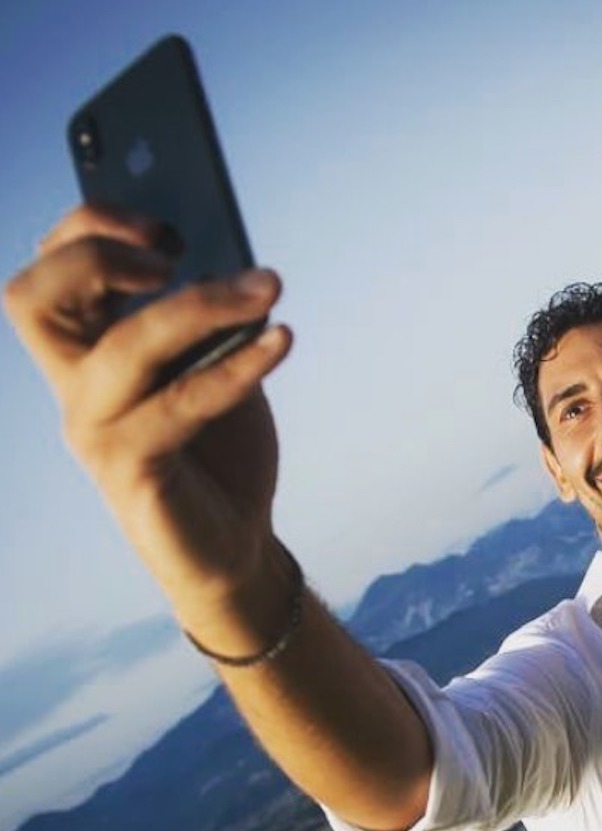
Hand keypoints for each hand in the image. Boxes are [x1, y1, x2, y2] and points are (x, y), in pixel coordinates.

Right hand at [4, 205, 292, 628]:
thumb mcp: (216, 369)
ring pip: (126, 346)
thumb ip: (208, 324)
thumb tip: (228, 265)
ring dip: (203, 305)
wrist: (238, 545)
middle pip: (35, 297)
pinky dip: (237, 364)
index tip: (166, 230)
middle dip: (98, 254)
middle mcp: (75, 388)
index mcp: (86, 354)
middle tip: (176, 254)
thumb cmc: (222, 453)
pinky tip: (281, 341)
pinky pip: (182, 402)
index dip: (87, 230)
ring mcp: (94, 430)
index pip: (47, 274)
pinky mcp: (130, 468)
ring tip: (270, 288)